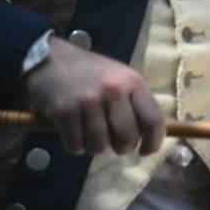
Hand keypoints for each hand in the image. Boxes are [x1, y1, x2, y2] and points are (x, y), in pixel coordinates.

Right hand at [25, 38, 166, 156]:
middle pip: (127, 138)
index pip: (154, 120)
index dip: (154, 142)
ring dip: (95, 146)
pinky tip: (73, 131)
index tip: (146, 151)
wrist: (49, 59)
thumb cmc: (91, 73)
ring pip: (100, 145)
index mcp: (133, 82)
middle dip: (122, 148)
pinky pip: (76, 146)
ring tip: (90, 133)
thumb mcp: (121, 78)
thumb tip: (161, 132)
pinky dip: (75, 145)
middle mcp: (113, 91)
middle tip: (115, 144)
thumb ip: (138, 103)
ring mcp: (87, 101)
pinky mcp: (64, 112)